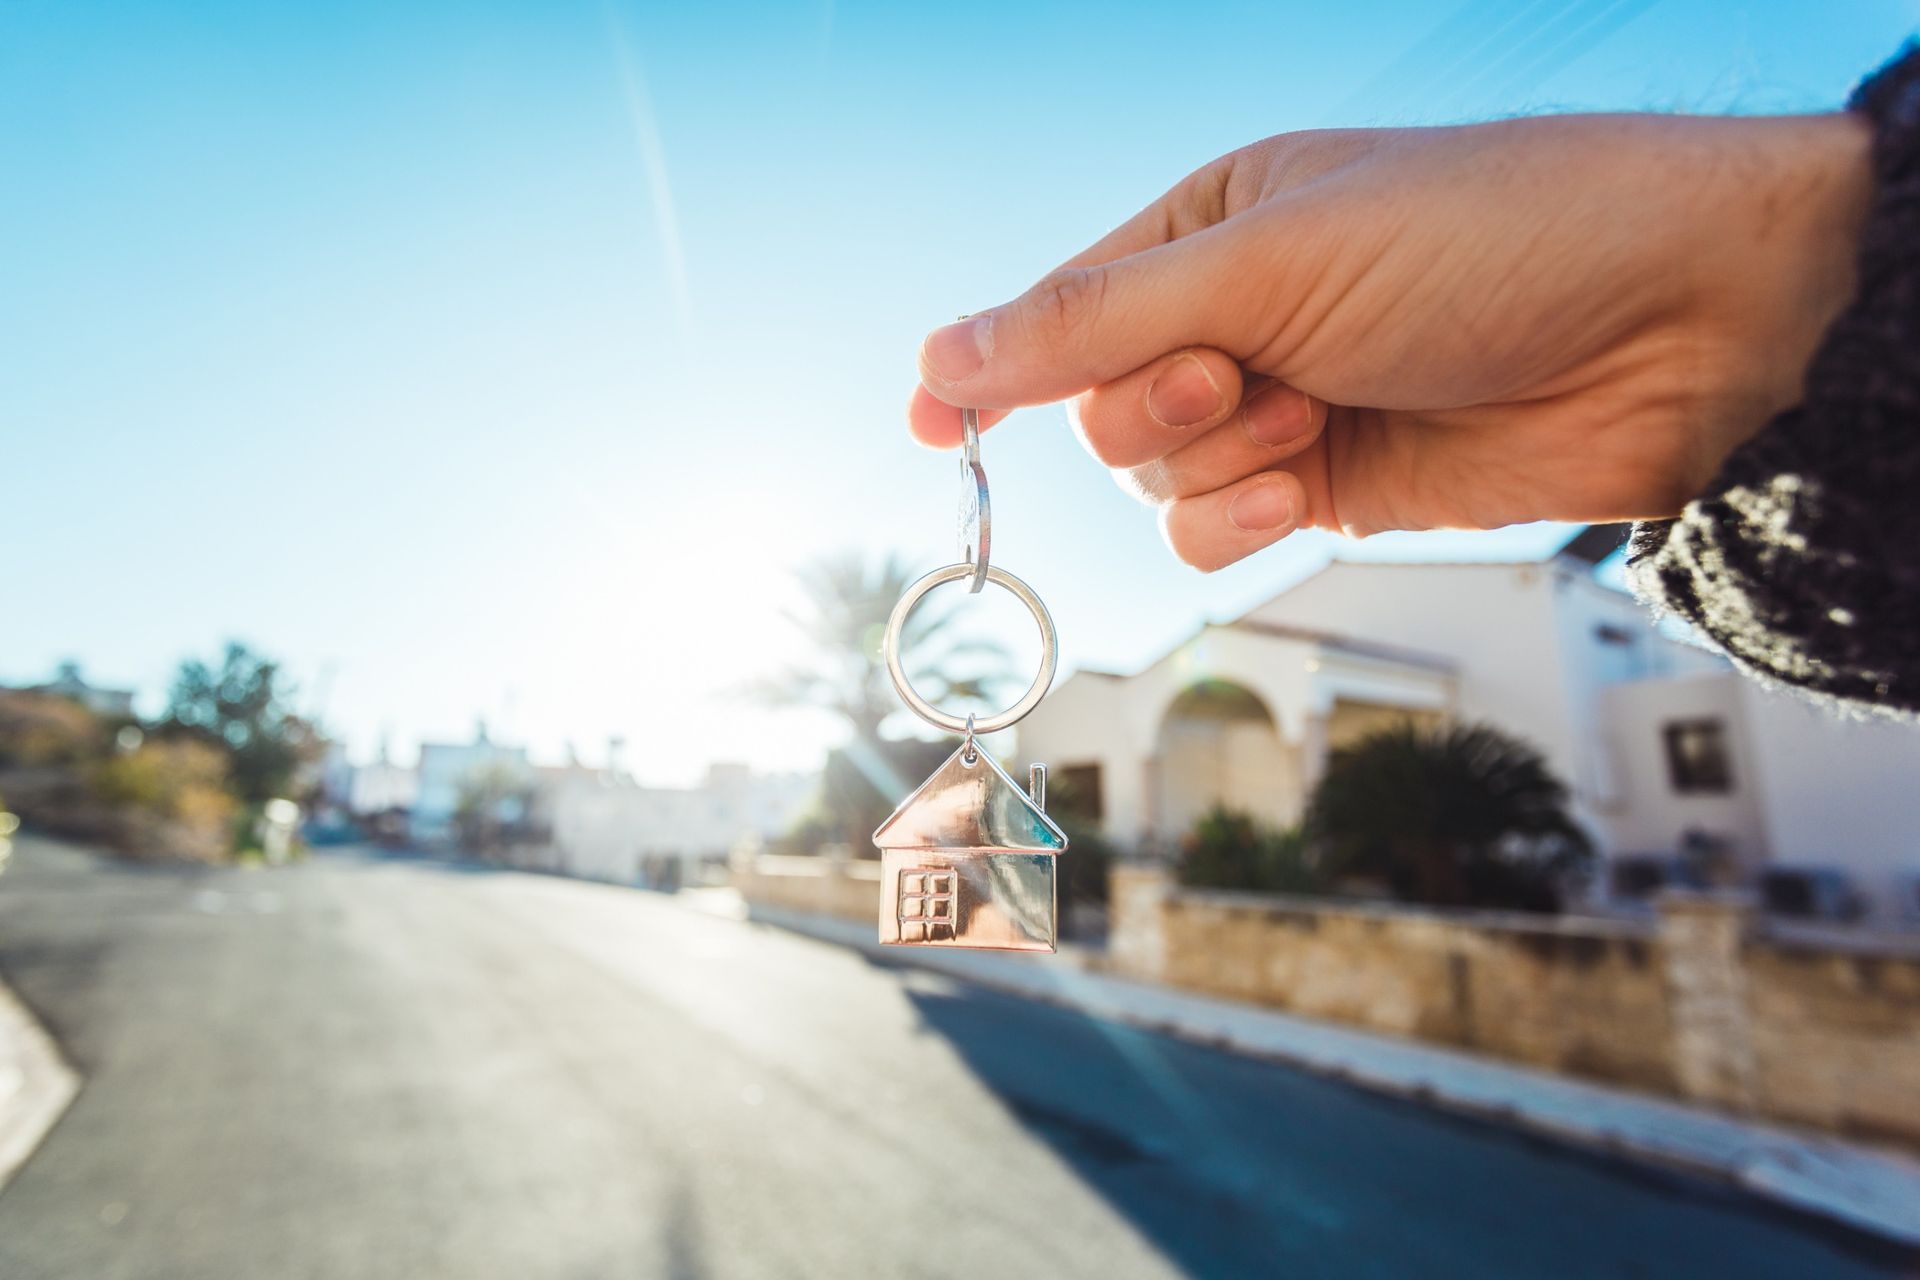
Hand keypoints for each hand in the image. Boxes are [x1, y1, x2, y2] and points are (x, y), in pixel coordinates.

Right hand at [909, 112, 1869, 569]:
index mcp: (1212, 224)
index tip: (928, 417)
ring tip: (1314, 416)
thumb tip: (943, 352)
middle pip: (1102, 406)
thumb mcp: (1266, 263)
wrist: (1671, 321)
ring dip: (1218, 465)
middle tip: (1244, 374)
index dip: (994, 359)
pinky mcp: (1331, 486)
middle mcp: (1238, 316)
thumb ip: (1094, 322)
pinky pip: (1219, 530)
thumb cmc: (1484, 236)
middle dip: (1160, 405)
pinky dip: (1247, 519)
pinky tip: (1314, 482)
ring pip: (1156, 480)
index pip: (1065, 304)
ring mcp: (1284, 404)